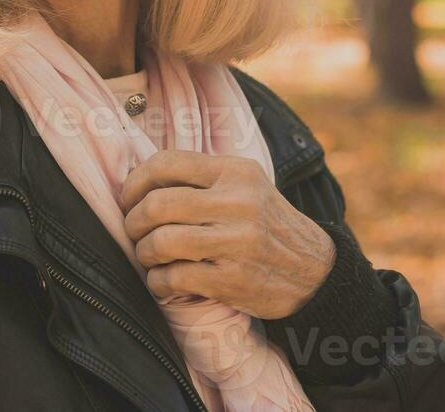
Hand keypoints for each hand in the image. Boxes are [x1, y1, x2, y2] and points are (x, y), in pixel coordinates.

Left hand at [120, 149, 336, 320]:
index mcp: (235, 171)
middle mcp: (237, 203)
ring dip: (143, 253)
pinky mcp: (233, 280)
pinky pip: (174, 279)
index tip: (128, 198)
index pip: (166, 163)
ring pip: (161, 242)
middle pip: (157, 205)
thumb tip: (139, 181)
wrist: (315, 271)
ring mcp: (236, 243)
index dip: (135, 182)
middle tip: (134, 231)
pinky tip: (163, 281)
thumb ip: (202, 178)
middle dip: (133, 221)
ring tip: (148, 256)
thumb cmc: (267, 224)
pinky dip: (158, 282)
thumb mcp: (246, 186)